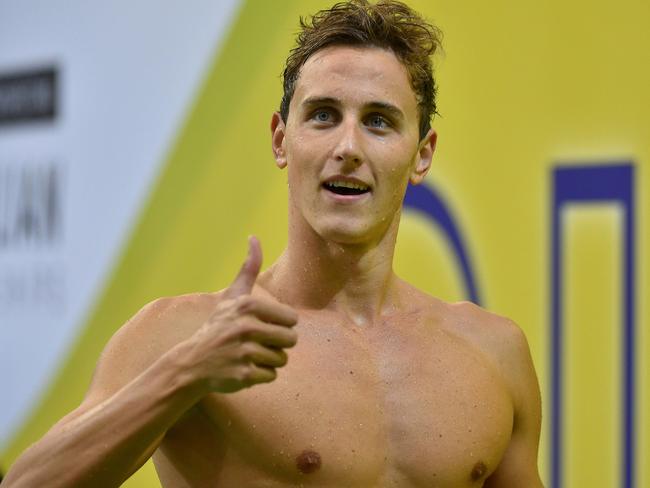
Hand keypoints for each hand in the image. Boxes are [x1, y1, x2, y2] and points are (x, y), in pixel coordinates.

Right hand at [185, 236, 297, 392]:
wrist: (192, 363)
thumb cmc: (218, 326)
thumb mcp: (232, 296)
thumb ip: (248, 268)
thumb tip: (254, 237)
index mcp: (248, 305)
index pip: (292, 319)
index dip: (280, 325)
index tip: (260, 326)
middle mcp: (246, 327)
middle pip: (291, 340)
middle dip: (277, 344)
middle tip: (255, 343)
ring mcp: (245, 352)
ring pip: (282, 359)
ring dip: (269, 361)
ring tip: (248, 356)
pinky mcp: (244, 375)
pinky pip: (271, 376)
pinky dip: (260, 375)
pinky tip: (243, 369)